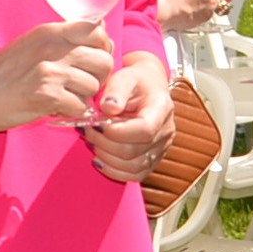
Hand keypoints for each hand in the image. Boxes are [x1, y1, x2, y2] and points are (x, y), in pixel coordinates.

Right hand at [0, 20, 112, 128]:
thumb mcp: (35, 44)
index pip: (98, 31)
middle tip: (80, 86)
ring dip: (82, 97)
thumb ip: (66, 38)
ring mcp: (50, 70)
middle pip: (104, 60)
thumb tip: (102, 31)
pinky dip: (70, 112)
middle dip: (98, 77)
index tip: (89, 62)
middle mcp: (53, 47)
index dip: (102, 49)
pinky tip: (54, 108)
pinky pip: (79, 106)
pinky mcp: (46, 94)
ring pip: (94, 86)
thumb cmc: (4, 72)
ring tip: (62, 97)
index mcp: (51, 32)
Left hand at [82, 59, 174, 182]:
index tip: (96, 124)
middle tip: (86, 131)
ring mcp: (161, 148)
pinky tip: (99, 159)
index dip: (117, 132)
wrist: (148, 87)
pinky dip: (114, 172)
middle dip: (103, 144)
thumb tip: (108, 108)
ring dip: (106, 158)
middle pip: (134, 151)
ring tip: (92, 143)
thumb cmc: (136, 81)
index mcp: (161, 109)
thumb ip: (116, 90)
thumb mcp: (125, 76)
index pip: (144, 130)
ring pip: (133, 167)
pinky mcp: (153, 159)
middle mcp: (166, 131)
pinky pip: (135, 175)